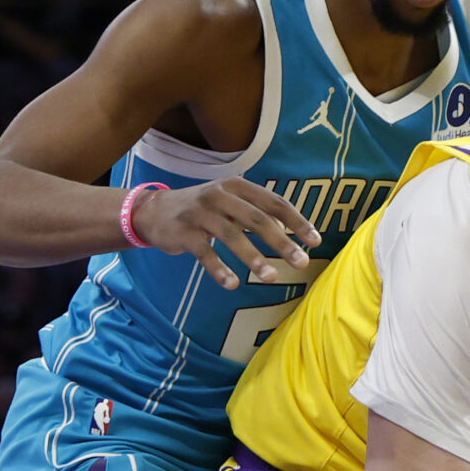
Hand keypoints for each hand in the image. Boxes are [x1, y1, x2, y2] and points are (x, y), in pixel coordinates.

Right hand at [134, 177, 319, 289]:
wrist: (154, 212)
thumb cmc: (203, 210)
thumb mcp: (230, 202)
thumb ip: (257, 212)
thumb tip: (293, 231)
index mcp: (237, 186)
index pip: (274, 203)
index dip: (297, 222)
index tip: (315, 241)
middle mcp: (220, 195)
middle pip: (257, 219)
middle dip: (282, 243)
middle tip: (301, 263)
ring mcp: (201, 213)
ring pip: (232, 236)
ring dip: (254, 258)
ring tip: (272, 278)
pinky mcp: (184, 233)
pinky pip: (205, 253)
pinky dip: (219, 270)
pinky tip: (233, 285)